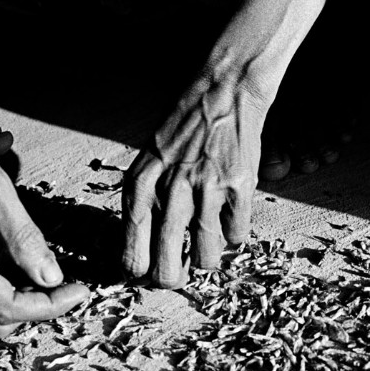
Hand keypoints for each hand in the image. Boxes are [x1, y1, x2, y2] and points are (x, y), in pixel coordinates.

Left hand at [122, 77, 260, 287]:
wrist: (222, 91)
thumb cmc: (183, 129)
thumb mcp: (150, 162)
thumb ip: (147, 204)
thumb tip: (147, 255)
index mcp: (140, 187)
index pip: (131, 255)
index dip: (140, 273)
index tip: (149, 273)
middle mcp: (170, 192)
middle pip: (167, 270)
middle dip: (173, 279)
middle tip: (180, 273)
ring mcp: (206, 191)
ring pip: (207, 259)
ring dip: (209, 256)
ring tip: (209, 235)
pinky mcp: (238, 189)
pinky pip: (237, 237)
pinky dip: (235, 232)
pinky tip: (230, 211)